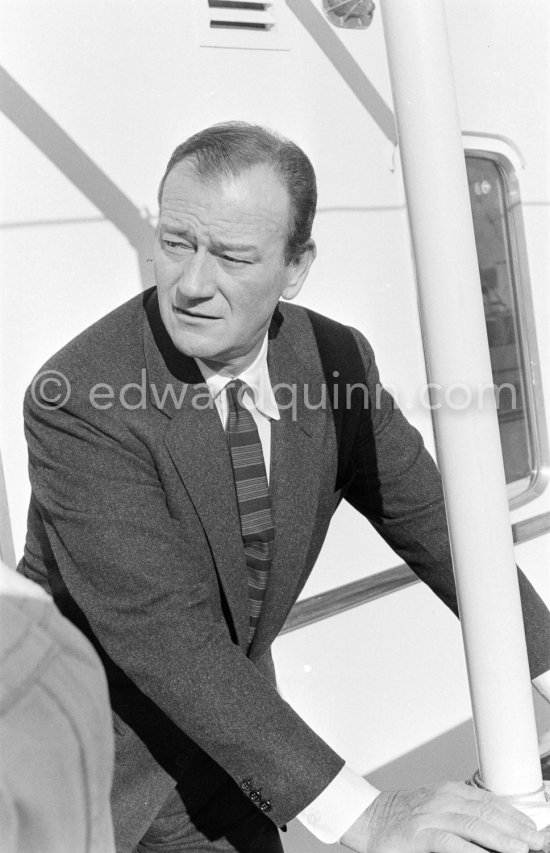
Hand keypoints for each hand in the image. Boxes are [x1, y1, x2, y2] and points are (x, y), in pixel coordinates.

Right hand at [340, 781, 548, 852]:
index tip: (533, 829)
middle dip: (515, 828)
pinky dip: (470, 851)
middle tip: (536, 841)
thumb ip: (461, 812)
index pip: (490, 801)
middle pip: (487, 812)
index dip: (515, 815)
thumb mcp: (435, 807)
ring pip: (473, 825)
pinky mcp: (419, 836)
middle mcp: (442, 800)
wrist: (367, 819)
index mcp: (449, 791)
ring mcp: (430, 817)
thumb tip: (494, 827)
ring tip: (521, 849)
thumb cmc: (402, 817)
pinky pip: (450, 843)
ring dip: (501, 839)